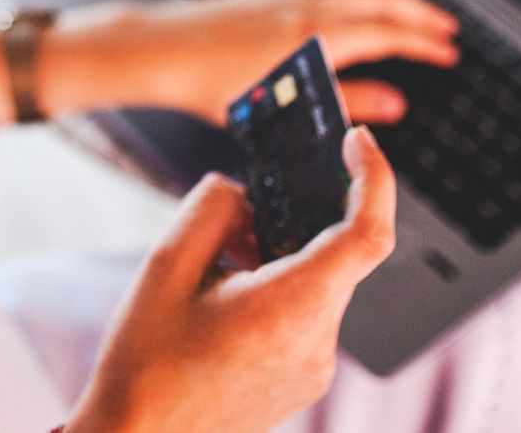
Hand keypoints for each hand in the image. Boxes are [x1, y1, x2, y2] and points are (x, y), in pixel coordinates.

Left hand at [46, 0, 457, 125]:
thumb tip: (397, 103)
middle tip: (446, 26)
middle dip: (417, 11)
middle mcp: (306, 3)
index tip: (448, 53)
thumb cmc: (214, 89)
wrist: (162, 52)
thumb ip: (347, 101)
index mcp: (318, 35)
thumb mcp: (286, 109)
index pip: (388, 33)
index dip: (424, 43)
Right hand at [67, 128, 398, 432]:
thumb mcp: (164, 266)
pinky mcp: (303, 379)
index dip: (373, 178)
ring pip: (317, 282)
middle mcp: (317, 343)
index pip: (365, 234)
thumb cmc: (147, 368)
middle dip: (293, 219)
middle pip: (334, 254)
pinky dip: (276, 286)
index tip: (358, 141)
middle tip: (239, 211)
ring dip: (277, 255)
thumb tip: (242, 194)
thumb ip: (212, 208)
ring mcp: (314, 367)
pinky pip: (305, 313)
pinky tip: (223, 295)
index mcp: (290, 310)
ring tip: (215, 263)